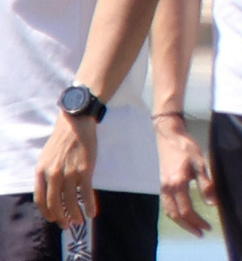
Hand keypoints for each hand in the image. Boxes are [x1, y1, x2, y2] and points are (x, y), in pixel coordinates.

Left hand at [34, 112, 96, 226]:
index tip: (54, 219)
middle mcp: (53, 174)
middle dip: (61, 218)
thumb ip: (46, 174)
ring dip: (75, 215)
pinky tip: (92, 213)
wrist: (76, 123)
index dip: (47, 213)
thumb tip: (50, 191)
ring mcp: (69, 173)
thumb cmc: (62, 140)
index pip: (41, 199)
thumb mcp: (46, 157)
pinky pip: (86, 193)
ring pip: (70, 201)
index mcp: (41, 172)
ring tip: (80, 222)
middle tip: (68, 225)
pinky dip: (90, 205)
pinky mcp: (85, 170)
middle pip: (55, 203)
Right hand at [155, 115, 214, 236]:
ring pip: (169, 212)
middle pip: (176, 215)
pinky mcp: (162, 184)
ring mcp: (162, 187)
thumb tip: (213, 203)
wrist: (169, 136)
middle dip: (189, 226)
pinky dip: (174, 214)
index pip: (186, 210)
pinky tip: (182, 216)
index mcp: (177, 184)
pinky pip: (166, 206)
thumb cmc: (186, 147)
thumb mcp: (201, 163)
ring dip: (181, 222)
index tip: (207, 227)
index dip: (197, 221)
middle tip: (201, 233)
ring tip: (193, 228)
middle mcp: (167, 188)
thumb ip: (206, 184)